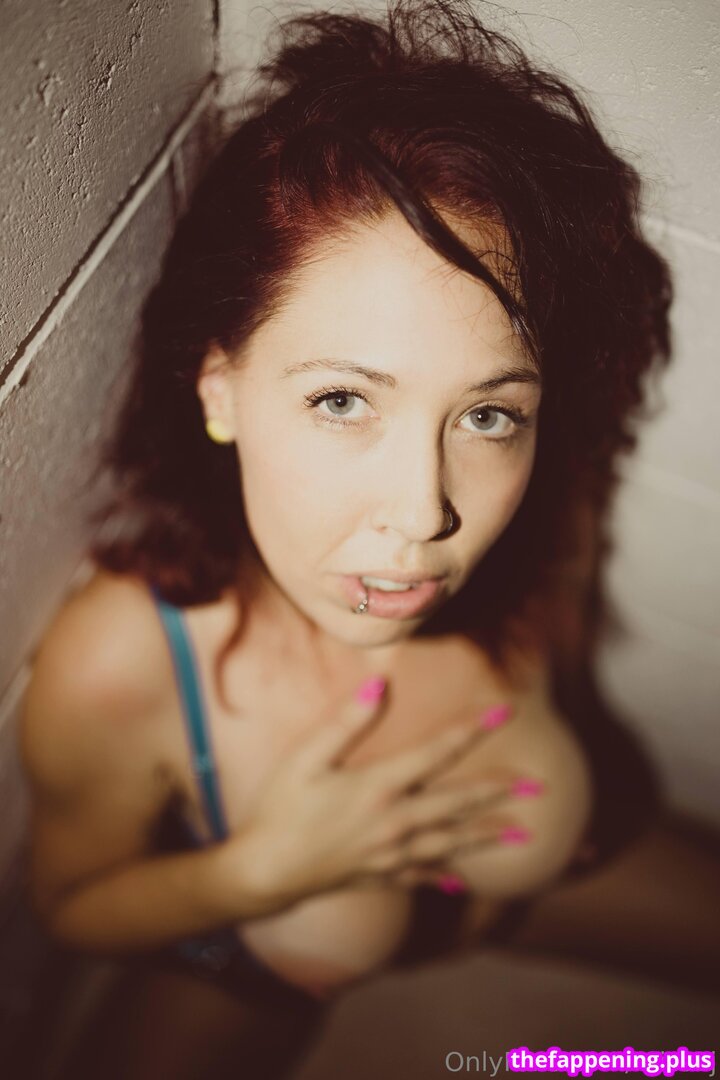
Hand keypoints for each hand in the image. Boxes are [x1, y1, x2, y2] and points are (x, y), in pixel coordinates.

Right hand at [232, 677, 515, 908]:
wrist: (262, 873)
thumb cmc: (279, 809)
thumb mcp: (306, 758)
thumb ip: (346, 722)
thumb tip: (380, 686)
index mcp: (379, 787)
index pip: (437, 752)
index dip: (473, 729)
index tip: (506, 711)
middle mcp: (395, 822)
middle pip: (458, 803)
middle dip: (500, 792)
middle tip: (539, 786)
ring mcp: (391, 854)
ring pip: (451, 843)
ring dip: (489, 836)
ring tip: (524, 835)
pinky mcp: (379, 875)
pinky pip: (423, 876)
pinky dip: (446, 874)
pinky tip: (462, 880)